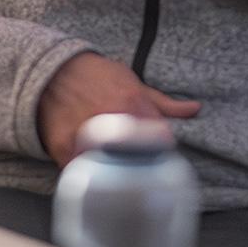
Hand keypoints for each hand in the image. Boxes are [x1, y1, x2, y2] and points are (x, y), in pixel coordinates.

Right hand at [37, 51, 200, 167]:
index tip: (155, 156)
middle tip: (135, 166)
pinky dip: (89, 176)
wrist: (52, 70)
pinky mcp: (64, 149)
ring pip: (110, 172)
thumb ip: (164, 103)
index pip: (161, 143)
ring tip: (114, 171)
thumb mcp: (132, 82)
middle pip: (137, 162)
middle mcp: (112, 123)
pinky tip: (93, 171)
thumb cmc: (95, 76)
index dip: (160, 152)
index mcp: (135, 106)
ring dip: (114, 175)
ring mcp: (87, 137)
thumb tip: (196, 109)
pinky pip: (82, 174)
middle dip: (139, 166)